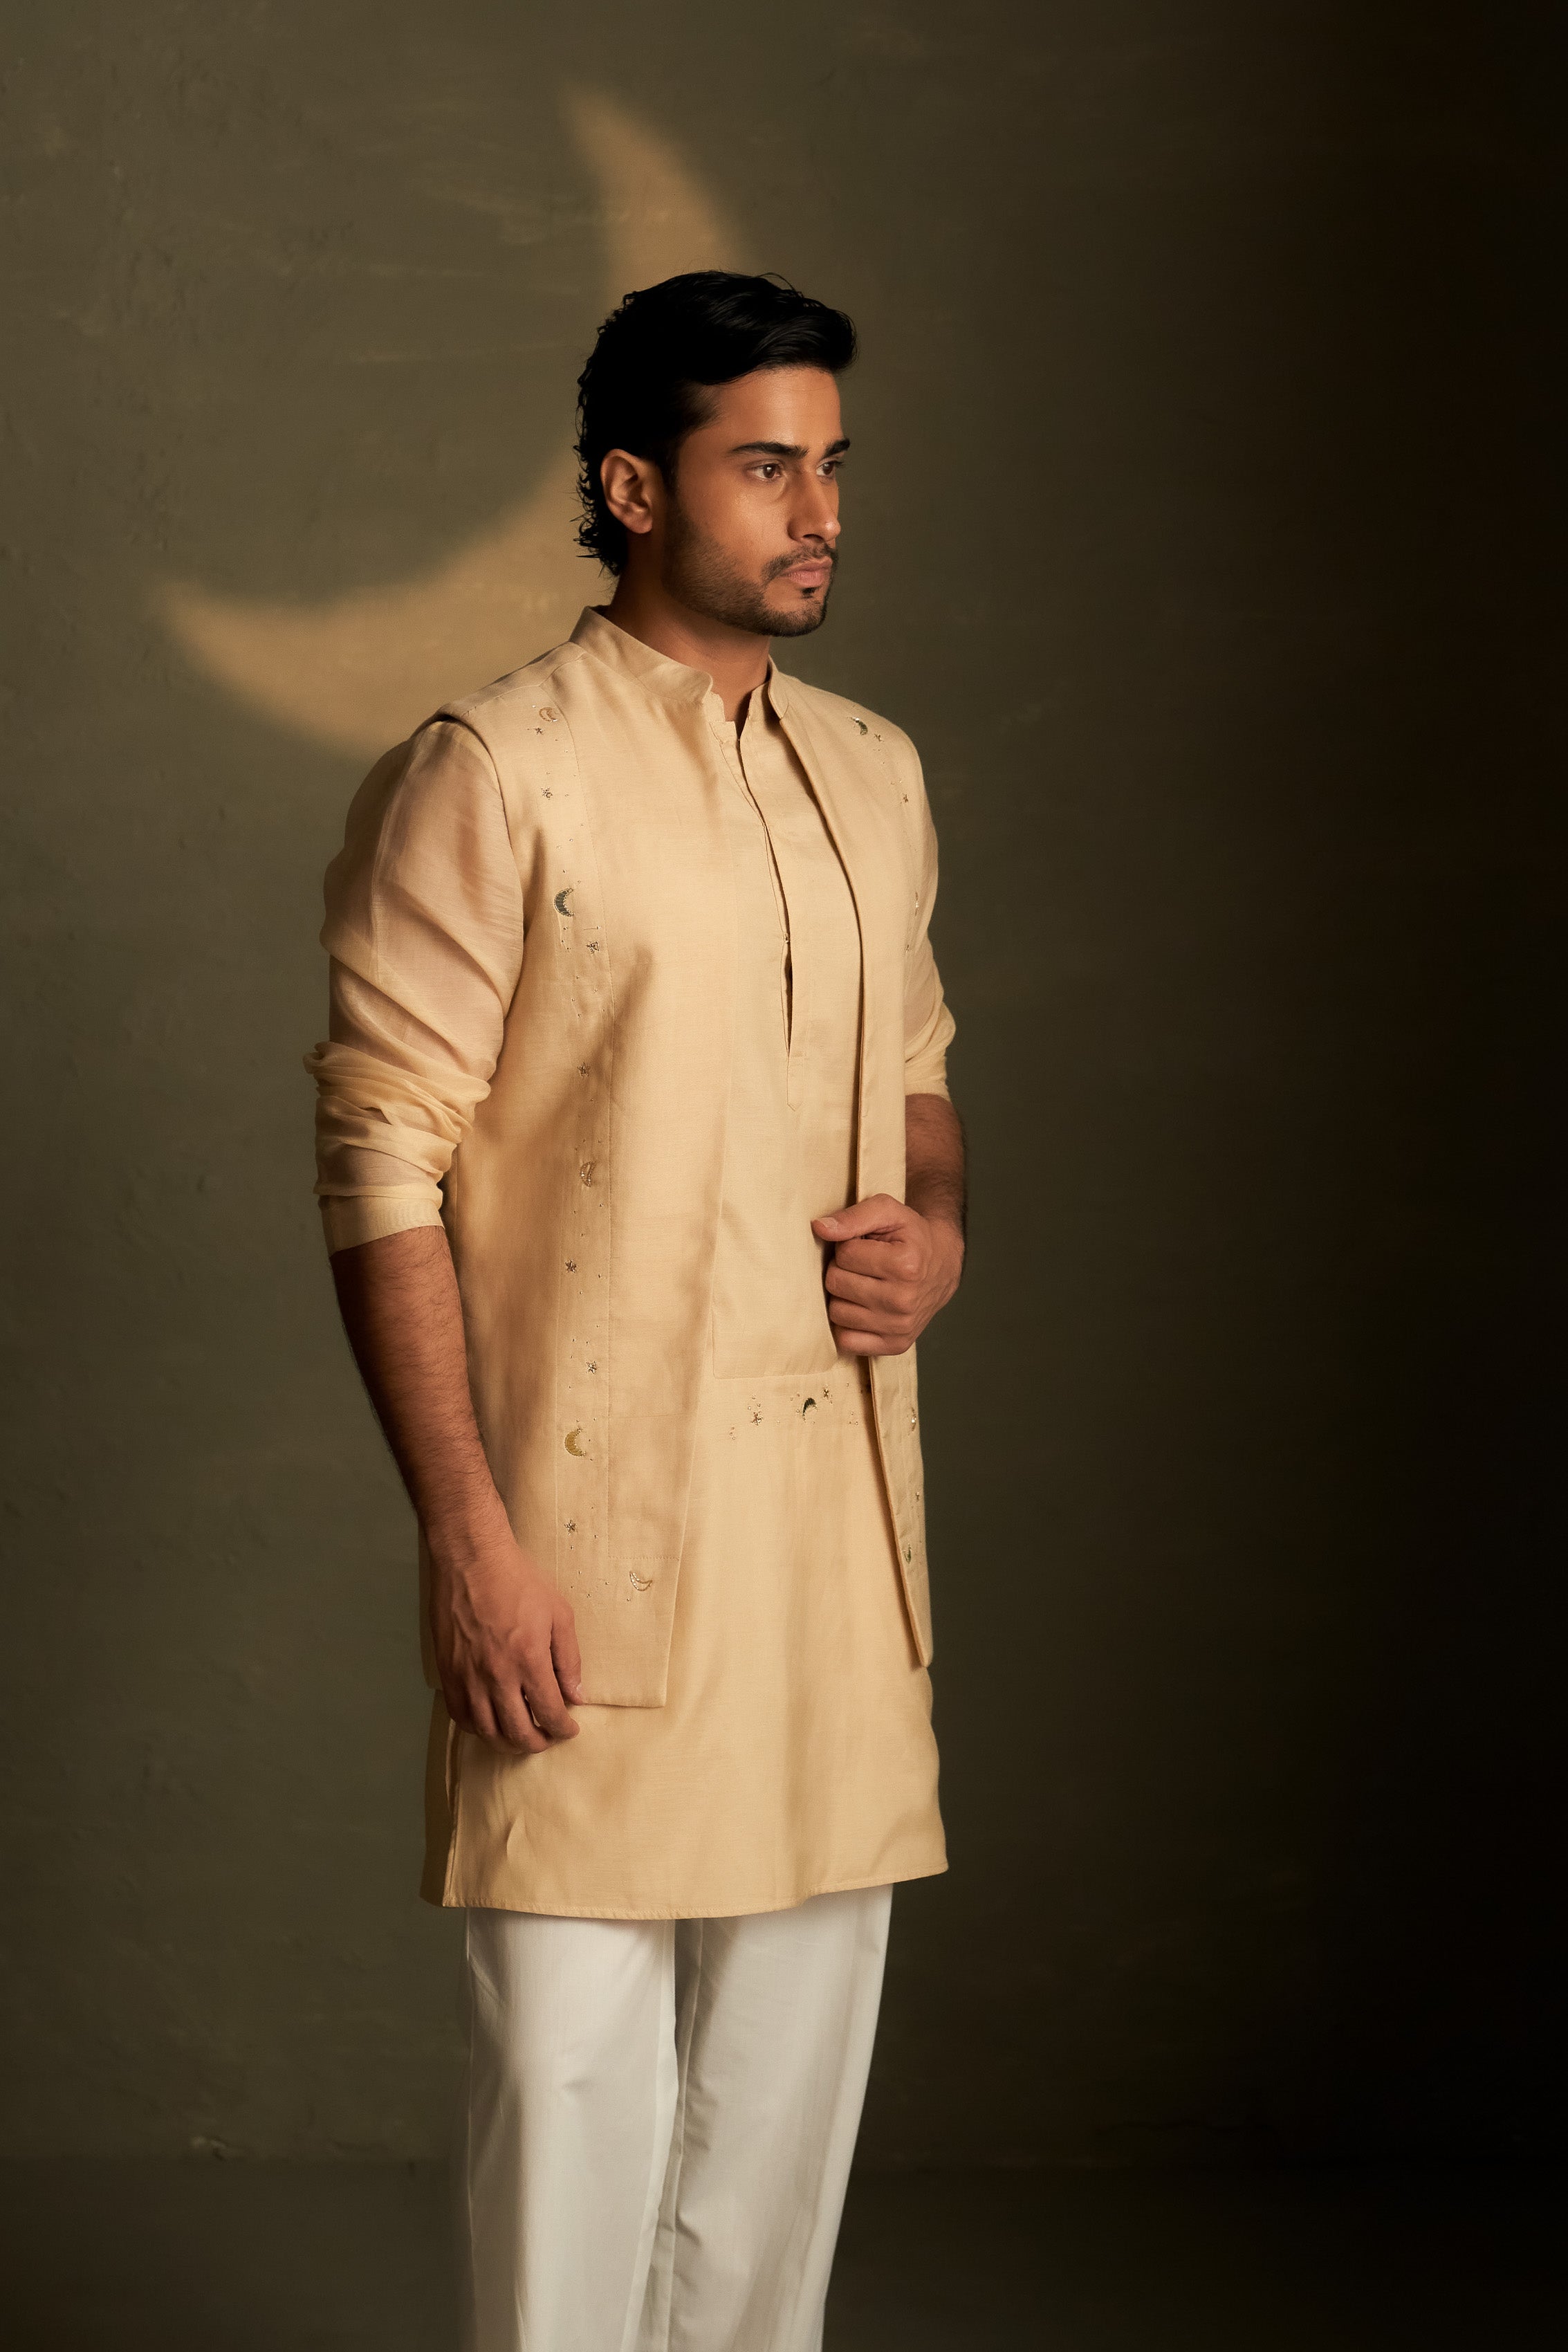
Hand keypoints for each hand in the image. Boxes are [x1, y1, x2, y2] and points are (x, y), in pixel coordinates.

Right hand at [428, 1512, 581, 1751]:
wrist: (471, 1561)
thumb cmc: (519, 1582)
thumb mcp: (559, 1614)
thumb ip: (569, 1659)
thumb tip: (577, 1695)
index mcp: (528, 1660)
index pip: (549, 1713)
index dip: (563, 1728)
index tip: (570, 1728)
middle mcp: (496, 1675)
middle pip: (518, 1731)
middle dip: (538, 1743)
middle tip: (548, 1738)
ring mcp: (468, 1677)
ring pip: (487, 1731)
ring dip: (508, 1742)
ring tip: (521, 1737)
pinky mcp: (448, 1672)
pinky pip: (460, 1715)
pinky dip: (477, 1728)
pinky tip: (490, 1724)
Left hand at [812, 1193, 964, 1356]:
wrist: (941, 1265)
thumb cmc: (911, 1237)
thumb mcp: (888, 1212)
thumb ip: (854, 1216)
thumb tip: (820, 1228)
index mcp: (905, 1265)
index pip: (844, 1254)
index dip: (850, 1246)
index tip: (867, 1246)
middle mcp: (904, 1301)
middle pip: (836, 1283)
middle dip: (843, 1270)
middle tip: (864, 1266)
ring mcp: (900, 1327)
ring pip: (837, 1312)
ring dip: (844, 1297)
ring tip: (864, 1285)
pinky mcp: (895, 1345)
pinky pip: (846, 1341)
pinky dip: (848, 1325)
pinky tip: (863, 1308)